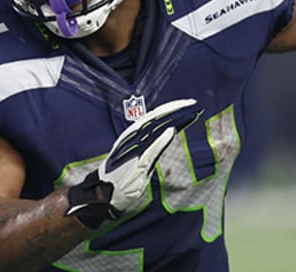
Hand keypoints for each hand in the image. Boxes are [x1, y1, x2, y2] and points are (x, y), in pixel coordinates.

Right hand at [66, 98, 201, 228]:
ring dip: (170, 119)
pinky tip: (171, 130)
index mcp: (136, 137)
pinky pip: (151, 148)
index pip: (156, 119)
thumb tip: (169, 133)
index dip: (171, 110)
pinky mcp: (137, 162)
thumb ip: (154, 147)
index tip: (187, 104)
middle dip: (174, 109)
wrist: (104, 193)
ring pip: (154, 129)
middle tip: (191, 102)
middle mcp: (134, 138)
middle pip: (156, 119)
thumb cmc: (122, 177)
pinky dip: (161, 139)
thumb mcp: (142, 160)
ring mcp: (134, 149)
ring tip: (185, 110)